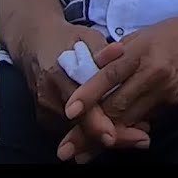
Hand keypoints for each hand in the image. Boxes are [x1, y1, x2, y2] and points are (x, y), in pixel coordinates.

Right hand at [10, 21, 149, 159]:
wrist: (35, 44)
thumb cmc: (67, 39)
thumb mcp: (87, 37)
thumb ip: (103, 51)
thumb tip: (121, 50)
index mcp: (57, 74)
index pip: (79, 106)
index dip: (98, 123)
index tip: (117, 135)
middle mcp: (48, 97)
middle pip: (81, 126)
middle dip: (112, 135)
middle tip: (142, 139)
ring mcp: (45, 110)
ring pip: (79, 131)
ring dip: (107, 135)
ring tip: (137, 135)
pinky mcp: (45, 118)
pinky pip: (73, 129)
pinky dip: (95, 132)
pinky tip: (119, 130)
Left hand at [57, 16, 177, 162]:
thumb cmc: (165, 34)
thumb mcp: (137, 35)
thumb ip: (113, 52)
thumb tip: (91, 65)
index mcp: (141, 51)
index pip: (110, 75)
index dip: (89, 94)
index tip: (69, 111)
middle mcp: (154, 73)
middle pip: (117, 106)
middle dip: (90, 130)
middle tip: (66, 148)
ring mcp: (166, 90)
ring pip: (130, 120)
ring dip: (104, 137)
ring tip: (82, 153)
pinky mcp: (175, 102)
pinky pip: (146, 120)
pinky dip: (127, 130)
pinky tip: (110, 141)